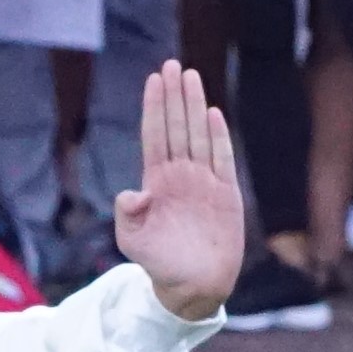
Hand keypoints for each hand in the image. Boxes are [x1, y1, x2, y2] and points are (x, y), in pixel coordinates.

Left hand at [115, 59, 244, 322]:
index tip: (154, 79)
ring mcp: (203, 182)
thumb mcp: (132, 240)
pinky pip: (222, 159)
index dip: (155, 108)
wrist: (191, 287)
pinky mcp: (225, 195)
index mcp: (156, 181)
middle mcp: (180, 175)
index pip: (155, 135)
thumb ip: (127, 214)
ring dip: (194, 106)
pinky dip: (218, 137)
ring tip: (190, 76)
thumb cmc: (159, 264)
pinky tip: (212, 113)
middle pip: (176, 127)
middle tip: (172, 64)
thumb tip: (133, 192)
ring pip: (198, 135)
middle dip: (174, 96)